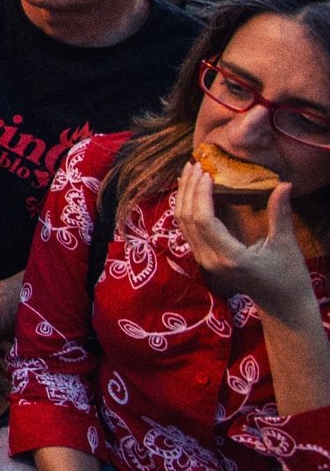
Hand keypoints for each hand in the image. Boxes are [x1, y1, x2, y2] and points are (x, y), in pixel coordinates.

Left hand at [175, 163, 316, 317]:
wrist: (281, 306)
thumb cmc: (288, 277)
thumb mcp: (285, 245)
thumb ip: (281, 214)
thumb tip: (284, 184)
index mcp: (229, 257)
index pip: (204, 220)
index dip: (201, 193)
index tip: (206, 171)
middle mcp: (210, 259)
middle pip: (187, 219)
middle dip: (188, 189)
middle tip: (195, 164)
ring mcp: (205, 260)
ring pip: (183, 224)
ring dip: (184, 196)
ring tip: (190, 172)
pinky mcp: (205, 258)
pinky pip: (188, 230)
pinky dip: (188, 208)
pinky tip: (193, 191)